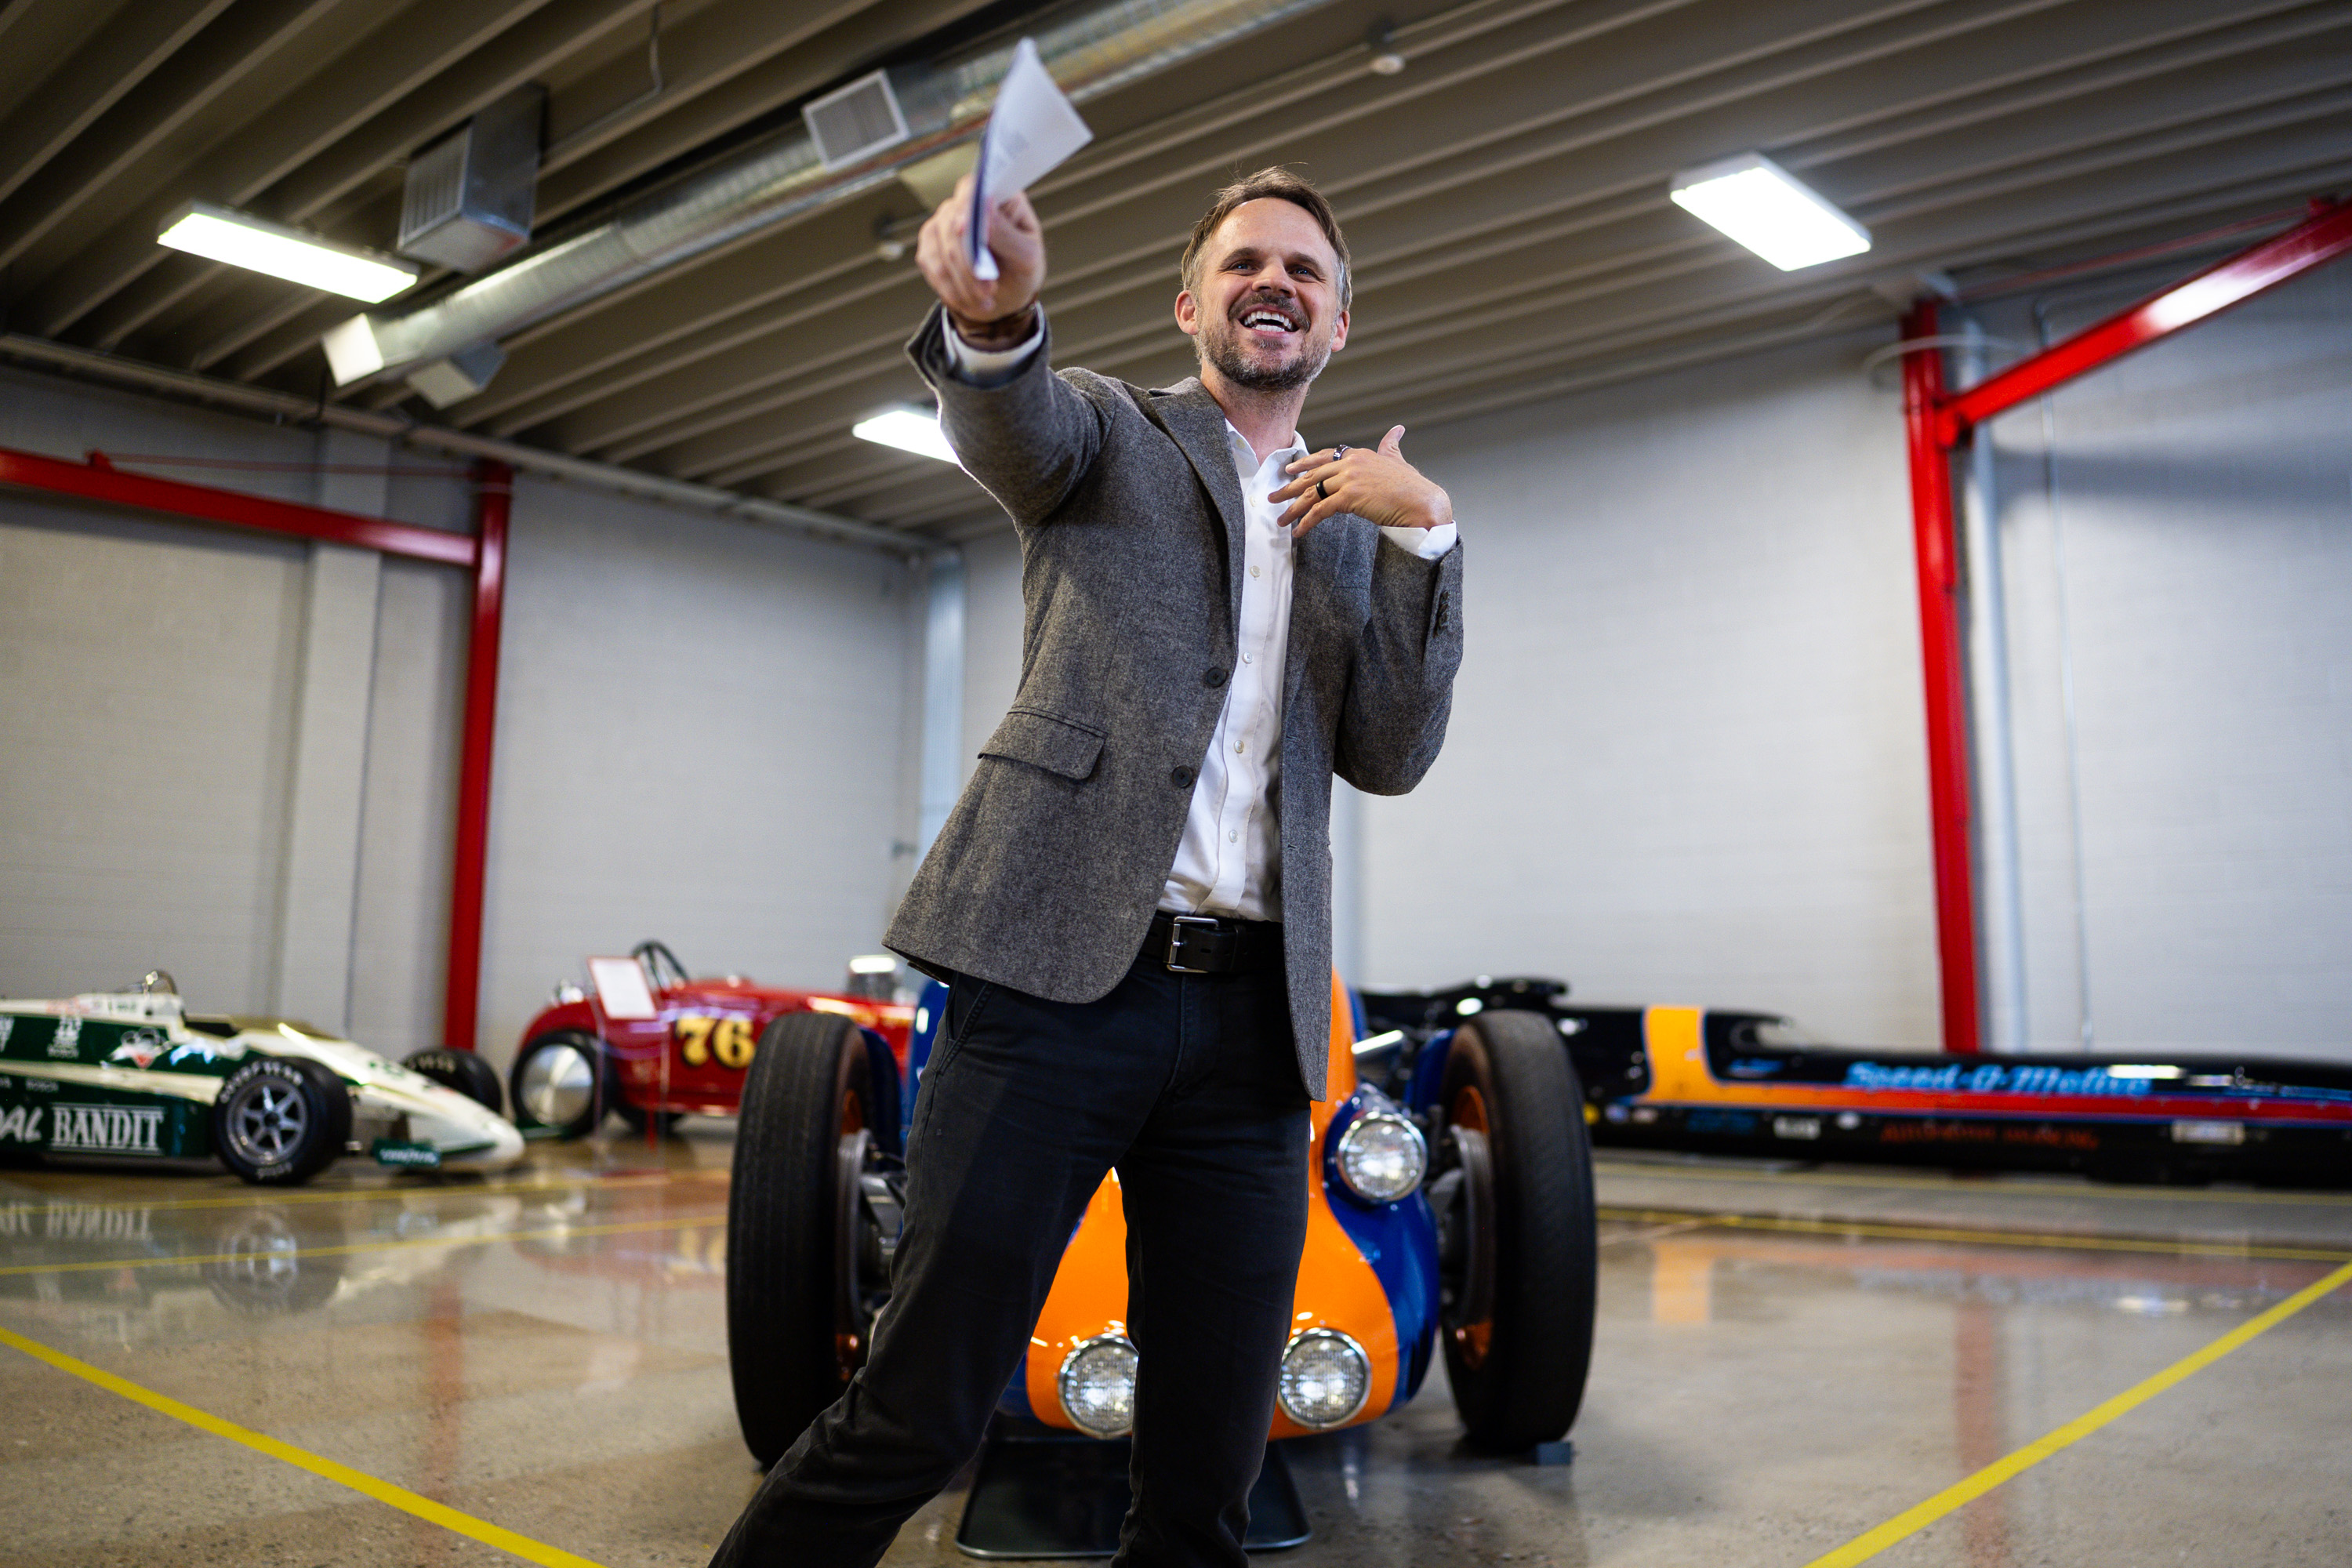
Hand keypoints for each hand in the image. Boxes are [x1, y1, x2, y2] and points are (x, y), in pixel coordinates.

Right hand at [915, 173, 1045, 346]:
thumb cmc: (1021, 268)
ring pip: (941, 249)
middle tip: (989, 289)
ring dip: (963, 281)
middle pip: (954, 226)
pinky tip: (968, 300)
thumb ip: (1007, 233)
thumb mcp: (1027, 256)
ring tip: (985, 301)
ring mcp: (944, 221)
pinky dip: (950, 288)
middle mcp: (965, 202)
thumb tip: (984, 206)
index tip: (968, 228)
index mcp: (996, 195)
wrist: (1006, 295)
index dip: (968, 207)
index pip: (974, 188)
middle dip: (971, 263)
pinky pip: (931, 265)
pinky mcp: (930, 244)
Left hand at [1271, 426, 1451, 537]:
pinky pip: (1320, 510)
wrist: (1422, 502)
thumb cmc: (1413, 486)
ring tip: (1279, 520)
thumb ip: (1391, 445)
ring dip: (1292, 509)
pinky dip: (1307, 523)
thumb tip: (1397, 429)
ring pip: (1312, 494)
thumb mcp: (1397, 460)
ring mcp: (1349, 480)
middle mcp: (1350, 464)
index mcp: (1358, 454)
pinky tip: (1298, 532)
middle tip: (1272, 498)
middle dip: (1289, 488)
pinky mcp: (1349, 498)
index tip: (1289, 470)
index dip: (1304, 464)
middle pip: (1312, 476)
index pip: (1324, 457)